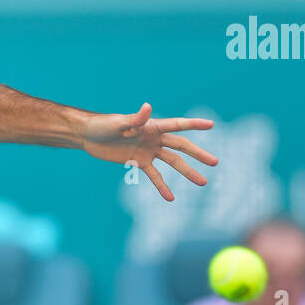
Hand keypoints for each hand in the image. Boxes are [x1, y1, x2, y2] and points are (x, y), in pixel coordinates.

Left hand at [81, 102, 217, 200]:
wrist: (89, 136)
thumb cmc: (103, 125)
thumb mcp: (118, 123)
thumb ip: (135, 119)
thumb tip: (148, 107)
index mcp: (152, 126)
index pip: (177, 125)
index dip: (194, 125)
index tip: (212, 125)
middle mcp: (154, 138)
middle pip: (181, 146)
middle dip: (198, 154)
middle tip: (215, 162)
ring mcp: (148, 150)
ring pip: (172, 162)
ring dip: (186, 172)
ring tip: (202, 182)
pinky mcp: (138, 162)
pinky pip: (154, 175)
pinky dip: (162, 186)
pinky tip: (171, 197)